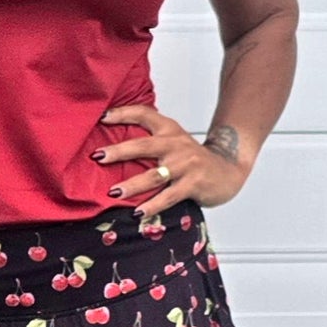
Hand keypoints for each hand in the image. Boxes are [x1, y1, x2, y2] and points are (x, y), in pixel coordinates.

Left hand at [92, 103, 247, 215]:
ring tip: (113, 193)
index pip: (144, 114)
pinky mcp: (193, 184)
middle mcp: (176, 144)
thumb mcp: (174, 141)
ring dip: (132, 185)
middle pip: (144, 146)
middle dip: (119, 151)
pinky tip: (139, 212)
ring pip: (154, 175)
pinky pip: (169, 196)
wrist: (228, 169)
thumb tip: (113, 147)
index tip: (102, 117)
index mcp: (170, 129)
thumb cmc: (193, 159)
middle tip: (98, 156)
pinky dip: (153, 205)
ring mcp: (186, 165)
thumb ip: (151, 140)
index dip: (123, 113)